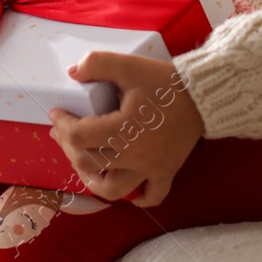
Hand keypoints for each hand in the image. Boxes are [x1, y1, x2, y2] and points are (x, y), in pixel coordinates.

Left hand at [47, 52, 203, 207]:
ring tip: (84, 164)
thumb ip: (99, 63)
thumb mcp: (131, 65)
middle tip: (62, 132)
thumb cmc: (166, 82)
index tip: (57, 113)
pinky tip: (128, 190)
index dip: (62, 125)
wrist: (204, 95)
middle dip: (68, 147)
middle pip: (89, 161)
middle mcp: (134, 155)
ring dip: (93, 180)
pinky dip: (137, 198)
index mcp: (122, 129)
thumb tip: (73, 72)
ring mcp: (151, 168)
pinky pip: (151, 196)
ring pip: (113, 189)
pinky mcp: (166, 172)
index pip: (79, 135)